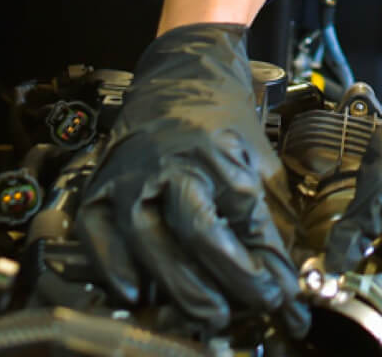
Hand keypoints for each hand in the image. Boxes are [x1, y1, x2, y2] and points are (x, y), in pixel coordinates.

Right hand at [74, 24, 308, 336]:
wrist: (181, 69)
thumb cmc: (223, 117)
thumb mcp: (257, 157)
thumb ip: (268, 212)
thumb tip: (285, 275)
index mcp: (214, 152)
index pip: (243, 215)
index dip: (263, 261)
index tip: (282, 294)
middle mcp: (168, 161)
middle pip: (194, 228)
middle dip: (224, 276)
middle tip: (245, 308)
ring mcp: (129, 173)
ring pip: (145, 235)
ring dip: (175, 282)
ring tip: (203, 312)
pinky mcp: (101, 183)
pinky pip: (96, 232)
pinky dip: (111, 266)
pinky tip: (134, 292)